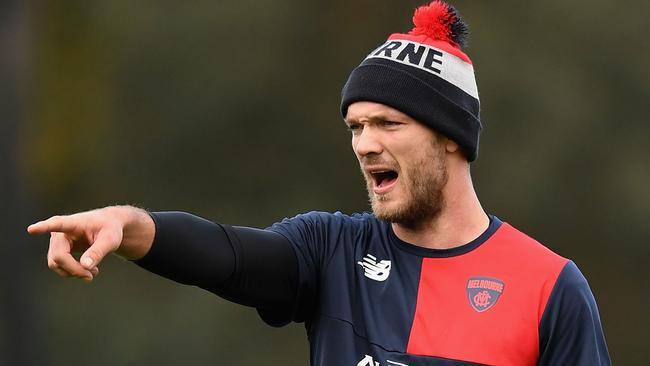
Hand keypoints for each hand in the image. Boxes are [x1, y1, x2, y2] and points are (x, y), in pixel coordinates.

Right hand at [27, 206, 153, 280]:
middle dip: (74, 269)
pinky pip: (58, 266)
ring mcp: (57, 242)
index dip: (44, 228)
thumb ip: (99, 251)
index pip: (57, 224)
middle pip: (58, 255)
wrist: (108, 227)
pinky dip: (71, 272)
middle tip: (91, 276)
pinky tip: (87, 271)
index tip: (31, 229)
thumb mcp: (111, 239)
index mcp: (74, 222)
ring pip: (56, 263)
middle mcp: (60, 232)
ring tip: (93, 273)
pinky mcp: (59, 250)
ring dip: (73, 272)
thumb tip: (85, 266)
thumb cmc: (110, 229)